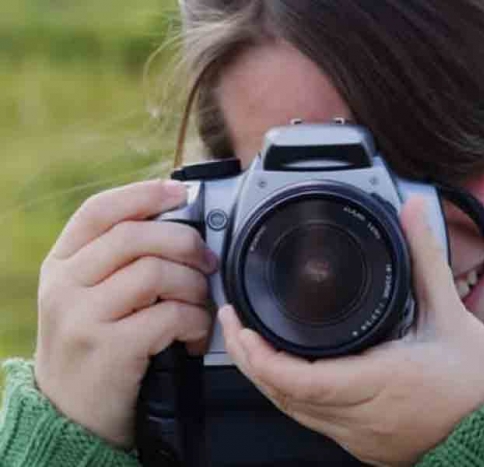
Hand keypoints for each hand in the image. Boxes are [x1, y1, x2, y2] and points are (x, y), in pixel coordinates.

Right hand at [34, 180, 216, 448]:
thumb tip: (182, 224)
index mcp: (62, 264)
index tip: (181, 192)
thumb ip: (120, 262)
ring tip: (199, 305)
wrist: (70, 415)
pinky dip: (195, 322)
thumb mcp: (89, 297)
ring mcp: (83, 316)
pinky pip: (169, 315)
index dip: (144, 193)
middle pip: (136, 236)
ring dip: (193, 287)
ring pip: (156, 272)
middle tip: (207, 263)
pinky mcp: (108, 348)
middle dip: (186, 243)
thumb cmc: (94, 347)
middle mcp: (65, 285)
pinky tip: (194, 335)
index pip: (99, 210)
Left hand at [219, 196, 483, 465]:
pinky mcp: (368, 446)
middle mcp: (363, 417)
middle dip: (249, 361)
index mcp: (379, 382)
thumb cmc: (482, 382)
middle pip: (282, 398)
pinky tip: (292, 375)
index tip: (241, 326)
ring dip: (268, 381)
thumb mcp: (450, 314)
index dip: (258, 355)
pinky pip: (316, 424)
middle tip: (235, 326)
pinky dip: (295, 398)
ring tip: (254, 344)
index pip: (297, 379)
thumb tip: (412, 213)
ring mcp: (362, 437)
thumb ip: (425, 258)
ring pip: (295, 414)